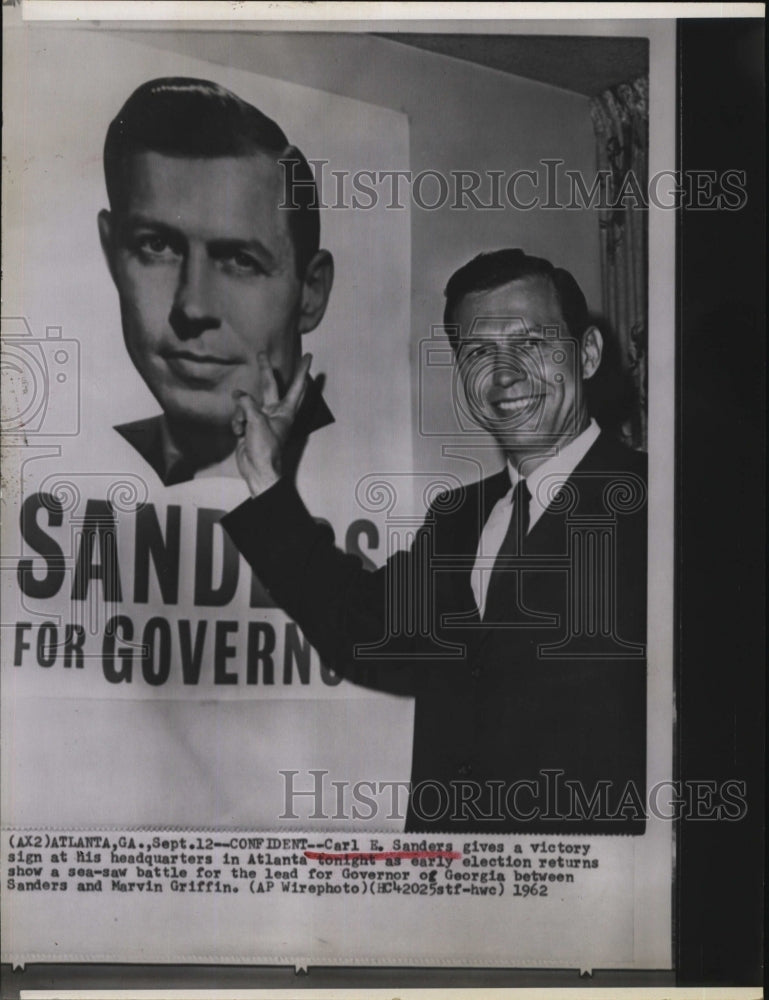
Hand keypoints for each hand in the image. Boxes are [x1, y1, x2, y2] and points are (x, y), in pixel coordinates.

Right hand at [232, 352, 311, 495]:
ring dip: (241, 413)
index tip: (308, 357)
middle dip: (264, 371)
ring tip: (243, 426)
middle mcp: (275, 412)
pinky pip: (239, 416)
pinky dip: (237, 423)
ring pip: (247, 403)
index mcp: (285, 411)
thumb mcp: (257, 421)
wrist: (257, 470)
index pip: (296, 386)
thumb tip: (238, 395)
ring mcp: (262, 418)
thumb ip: (247, 404)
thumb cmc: (266, 448)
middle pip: (269, 386)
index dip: (301, 370)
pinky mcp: (249, 426)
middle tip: (262, 354)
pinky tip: (239, 434)